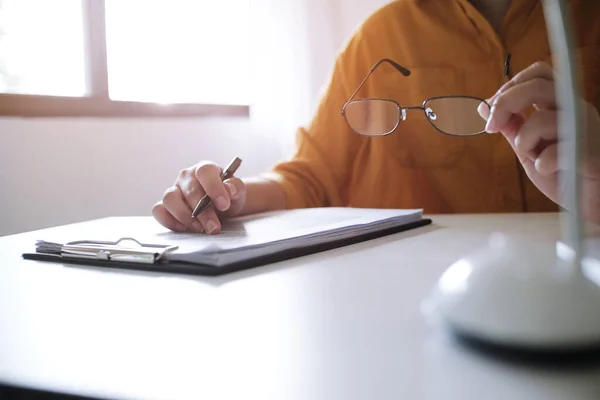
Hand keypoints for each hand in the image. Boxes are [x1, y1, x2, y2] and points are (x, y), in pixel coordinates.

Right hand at [152, 161, 246, 233]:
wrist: (222, 207)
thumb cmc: (228, 196)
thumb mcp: (237, 192)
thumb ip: (236, 188)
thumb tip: (230, 189)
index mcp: (204, 169)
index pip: (205, 171)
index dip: (214, 187)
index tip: (224, 204)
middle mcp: (186, 177)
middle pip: (190, 190)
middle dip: (203, 212)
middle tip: (214, 227)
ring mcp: (174, 190)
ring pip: (170, 199)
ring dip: (185, 216)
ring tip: (200, 228)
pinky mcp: (165, 205)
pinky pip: (159, 211)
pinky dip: (169, 220)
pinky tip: (183, 228)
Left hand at [478, 61, 599, 222]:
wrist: (592, 202)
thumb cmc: (563, 175)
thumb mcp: (528, 149)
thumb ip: (511, 127)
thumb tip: (483, 107)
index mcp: (562, 105)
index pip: (539, 74)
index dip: (511, 85)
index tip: (492, 108)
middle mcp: (577, 110)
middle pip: (538, 85)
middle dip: (505, 103)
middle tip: (491, 126)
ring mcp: (586, 130)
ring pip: (542, 119)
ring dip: (524, 140)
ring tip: (534, 157)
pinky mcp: (591, 155)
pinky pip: (555, 152)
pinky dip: (543, 164)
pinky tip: (551, 171)